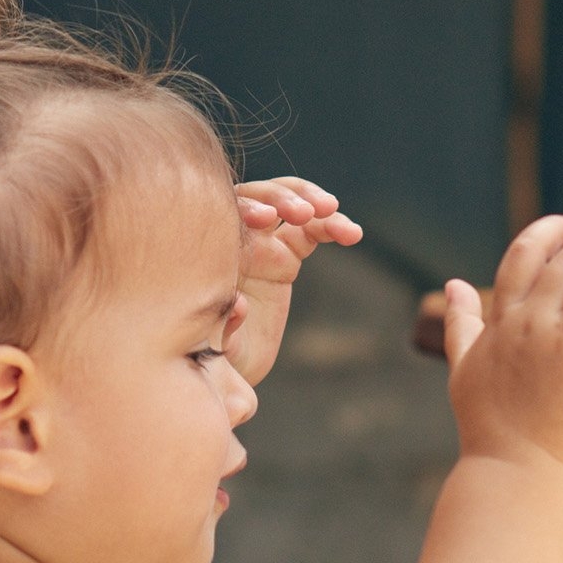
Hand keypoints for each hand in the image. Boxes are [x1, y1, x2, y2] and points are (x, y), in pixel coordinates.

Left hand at [230, 177, 362, 383]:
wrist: (232, 364)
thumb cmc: (209, 352)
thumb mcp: (213, 347)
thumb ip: (222, 327)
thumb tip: (237, 305)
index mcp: (213, 250)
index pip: (227, 214)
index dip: (247, 207)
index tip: (266, 218)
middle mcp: (237, 239)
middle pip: (258, 197)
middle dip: (280, 198)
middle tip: (303, 213)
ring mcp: (263, 244)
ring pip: (288, 204)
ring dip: (308, 200)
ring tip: (330, 210)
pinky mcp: (286, 256)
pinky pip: (313, 230)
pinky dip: (333, 225)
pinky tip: (352, 232)